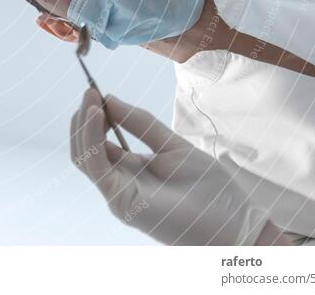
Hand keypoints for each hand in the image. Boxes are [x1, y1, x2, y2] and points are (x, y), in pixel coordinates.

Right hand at [70, 89, 269, 244]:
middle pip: (85, 147)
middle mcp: (119, 180)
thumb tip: (110, 99)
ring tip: (91, 98)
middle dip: (84, 117)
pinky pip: (96, 167)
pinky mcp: (120, 201)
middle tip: (90, 92)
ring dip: (83, 125)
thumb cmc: (208, 188)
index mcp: (131, 167)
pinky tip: (97, 117)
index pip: (100, 140)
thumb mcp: (172, 145)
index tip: (96, 91)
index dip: (96, 115)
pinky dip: (91, 140)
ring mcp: (117, 192)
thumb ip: (141, 124)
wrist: (232, 222)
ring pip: (84, 156)